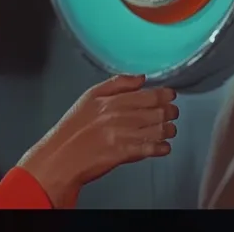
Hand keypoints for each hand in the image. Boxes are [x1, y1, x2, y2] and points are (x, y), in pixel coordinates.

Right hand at [17, 74, 178, 206]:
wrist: (60, 157)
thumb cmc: (72, 129)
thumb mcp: (89, 97)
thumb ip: (117, 84)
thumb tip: (140, 78)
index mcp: (112, 101)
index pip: (148, 95)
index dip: (165, 95)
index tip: (171, 95)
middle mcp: (119, 116)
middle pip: (157, 111)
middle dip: (170, 112)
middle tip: (173, 113)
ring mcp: (122, 135)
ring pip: (157, 129)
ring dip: (168, 130)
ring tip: (169, 130)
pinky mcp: (123, 154)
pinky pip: (150, 149)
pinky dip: (161, 147)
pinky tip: (164, 147)